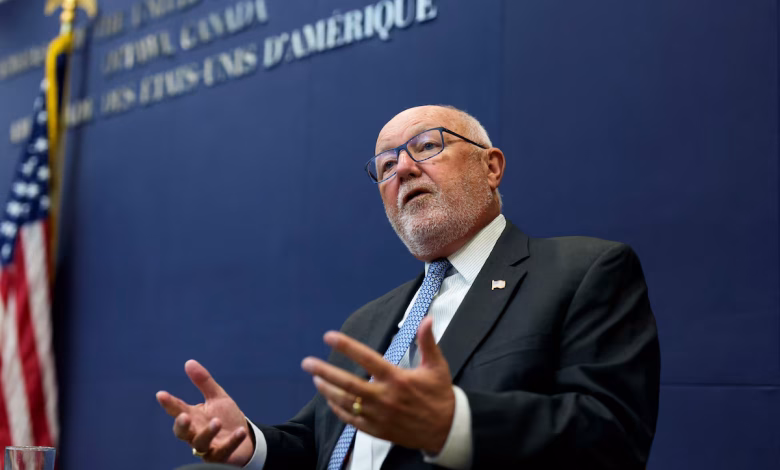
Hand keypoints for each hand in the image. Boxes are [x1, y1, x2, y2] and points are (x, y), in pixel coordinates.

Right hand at [156, 360, 253, 465]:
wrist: (245, 438)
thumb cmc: (226, 418)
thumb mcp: (217, 397)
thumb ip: (203, 382)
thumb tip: (189, 362)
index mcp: (193, 417)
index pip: (177, 410)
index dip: (169, 403)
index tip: (161, 394)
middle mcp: (196, 433)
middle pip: (182, 432)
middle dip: (181, 425)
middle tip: (184, 416)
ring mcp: (207, 447)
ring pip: (200, 444)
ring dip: (208, 432)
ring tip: (217, 421)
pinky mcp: (220, 457)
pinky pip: (223, 451)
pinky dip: (232, 442)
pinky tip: (240, 431)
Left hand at [301, 316, 454, 453]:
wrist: (445, 430)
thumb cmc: (439, 395)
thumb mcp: (437, 366)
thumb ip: (428, 342)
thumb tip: (426, 319)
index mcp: (397, 379)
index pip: (366, 358)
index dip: (346, 346)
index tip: (329, 336)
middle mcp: (384, 397)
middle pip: (346, 383)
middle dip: (324, 371)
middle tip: (306, 362)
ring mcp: (377, 415)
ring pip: (345, 402)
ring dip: (327, 389)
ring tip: (315, 378)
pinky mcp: (376, 429)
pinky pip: (350, 419)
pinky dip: (338, 409)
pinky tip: (330, 400)